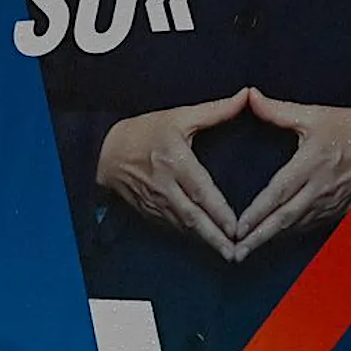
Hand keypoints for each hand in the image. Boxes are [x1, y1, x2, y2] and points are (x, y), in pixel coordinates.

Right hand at [97, 89, 249, 261]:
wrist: (105, 152)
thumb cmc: (145, 132)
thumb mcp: (179, 116)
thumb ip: (215, 110)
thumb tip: (245, 97)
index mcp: (175, 161)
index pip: (200, 191)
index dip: (218, 212)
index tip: (236, 228)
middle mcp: (165, 186)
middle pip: (193, 218)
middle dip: (215, 238)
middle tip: (236, 253)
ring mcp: (155, 202)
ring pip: (184, 227)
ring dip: (205, 242)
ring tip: (228, 254)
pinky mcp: (149, 212)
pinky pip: (172, 228)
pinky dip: (190, 238)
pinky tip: (206, 245)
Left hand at [234, 92, 350, 259]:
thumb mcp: (316, 115)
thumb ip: (279, 110)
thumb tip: (250, 96)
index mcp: (310, 164)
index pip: (277, 194)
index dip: (256, 212)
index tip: (237, 227)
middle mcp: (319, 188)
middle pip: (284, 218)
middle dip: (259, 237)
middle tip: (236, 252)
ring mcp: (330, 203)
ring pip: (296, 226)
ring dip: (272, 240)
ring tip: (249, 251)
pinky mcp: (340, 210)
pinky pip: (311, 225)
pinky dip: (292, 234)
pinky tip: (276, 240)